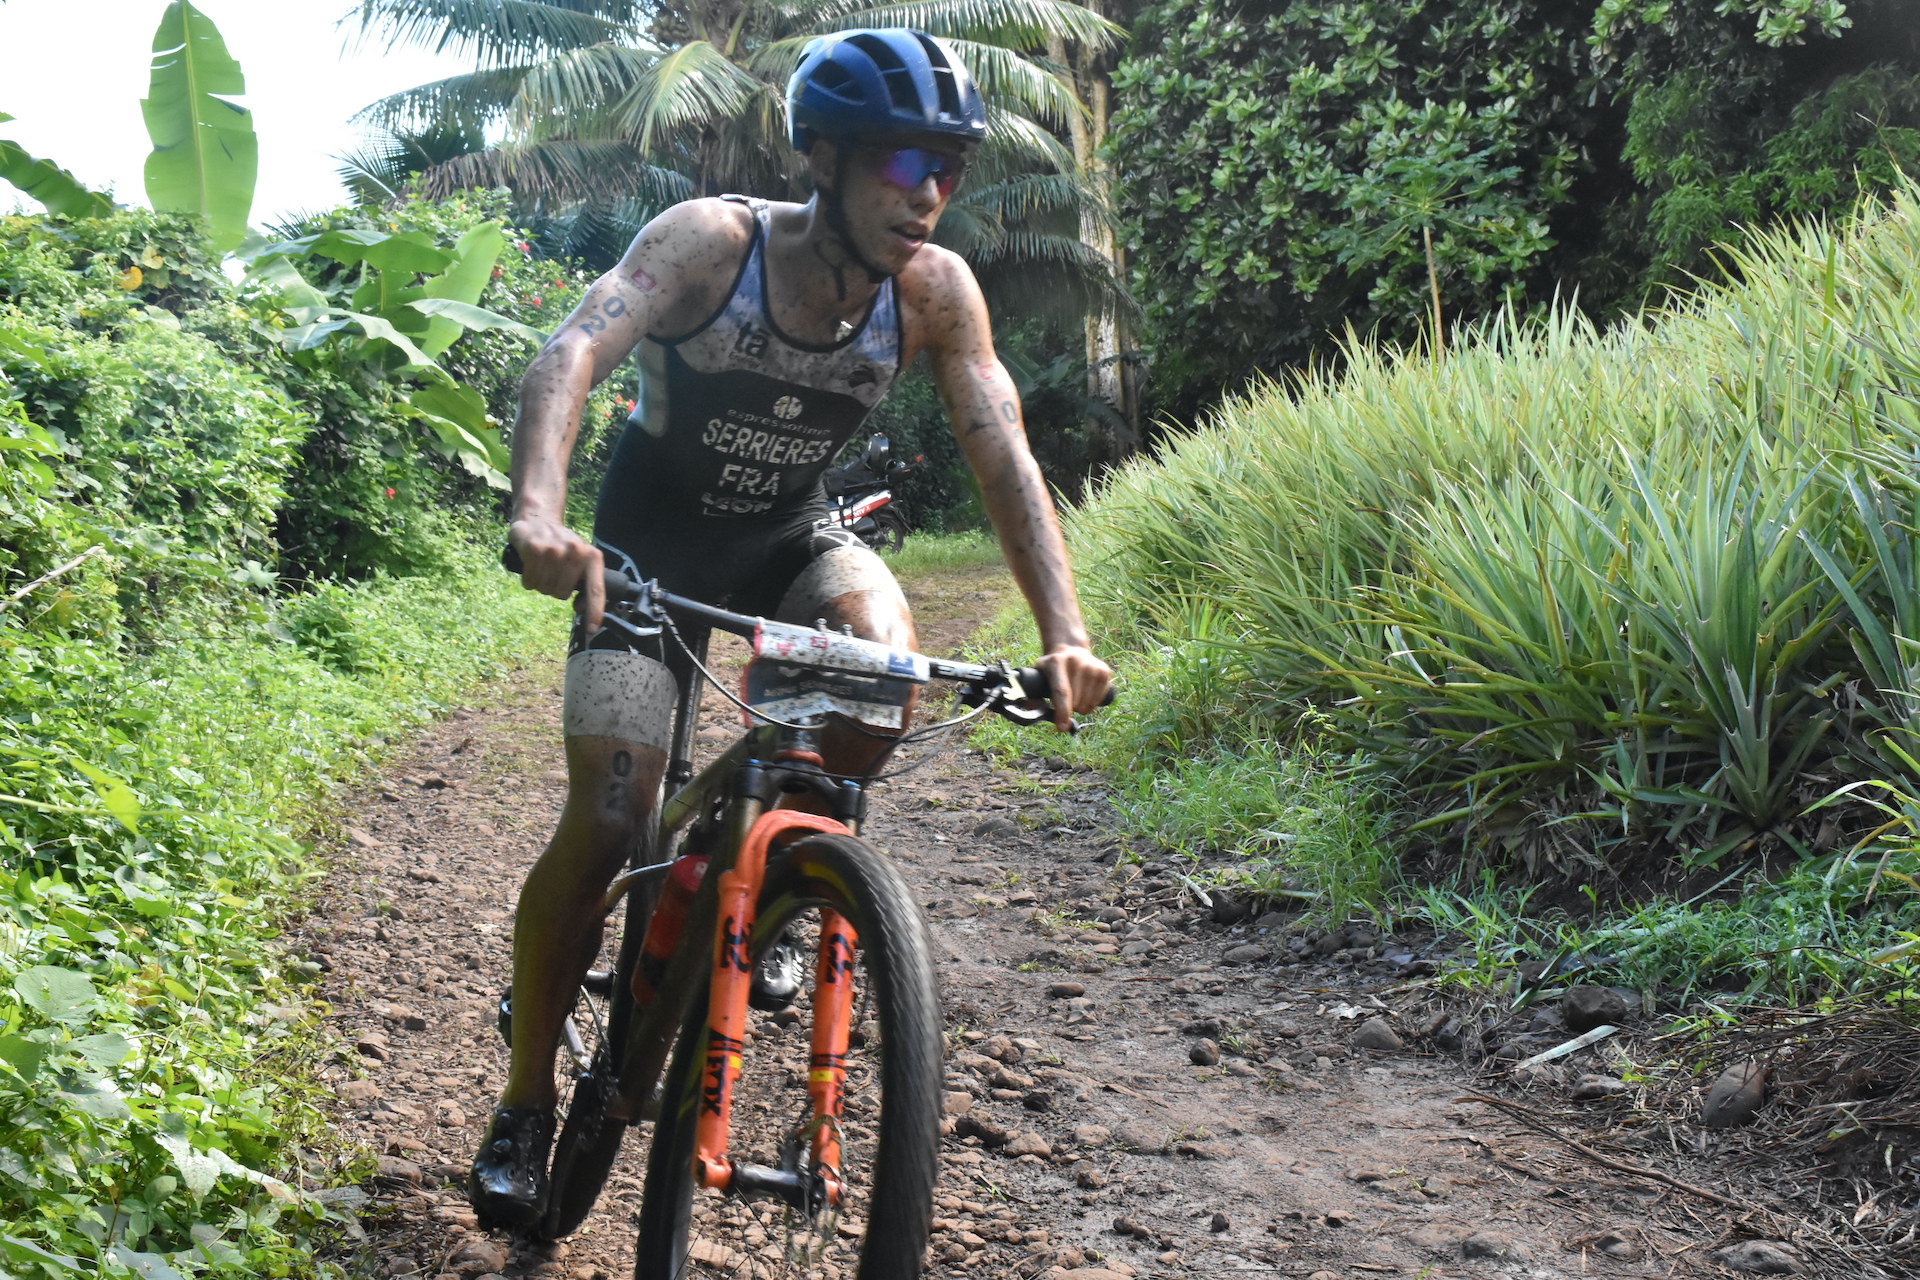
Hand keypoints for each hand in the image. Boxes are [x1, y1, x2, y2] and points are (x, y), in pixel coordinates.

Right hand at [508, 515, 604, 630]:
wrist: (538, 518)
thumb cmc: (562, 544)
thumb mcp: (581, 557)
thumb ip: (584, 581)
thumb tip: (581, 607)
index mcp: (592, 557)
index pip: (596, 590)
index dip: (594, 611)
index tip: (592, 629)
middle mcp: (576, 553)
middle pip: (561, 594)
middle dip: (554, 589)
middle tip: (552, 572)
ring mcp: (554, 551)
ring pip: (544, 589)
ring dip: (540, 583)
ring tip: (542, 566)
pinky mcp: (534, 550)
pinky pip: (530, 581)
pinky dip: (528, 579)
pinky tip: (531, 564)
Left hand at [1036, 644, 1113, 732]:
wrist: (1071, 649)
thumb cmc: (1051, 668)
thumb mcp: (1038, 675)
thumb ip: (1032, 696)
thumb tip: (1034, 713)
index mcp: (1056, 662)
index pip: (1061, 691)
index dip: (1062, 711)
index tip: (1062, 727)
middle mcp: (1076, 662)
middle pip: (1075, 702)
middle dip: (1069, 710)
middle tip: (1064, 701)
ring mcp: (1092, 666)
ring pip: (1088, 704)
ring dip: (1080, 708)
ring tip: (1075, 695)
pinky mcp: (1104, 671)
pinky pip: (1098, 700)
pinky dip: (1091, 704)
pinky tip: (1085, 693)